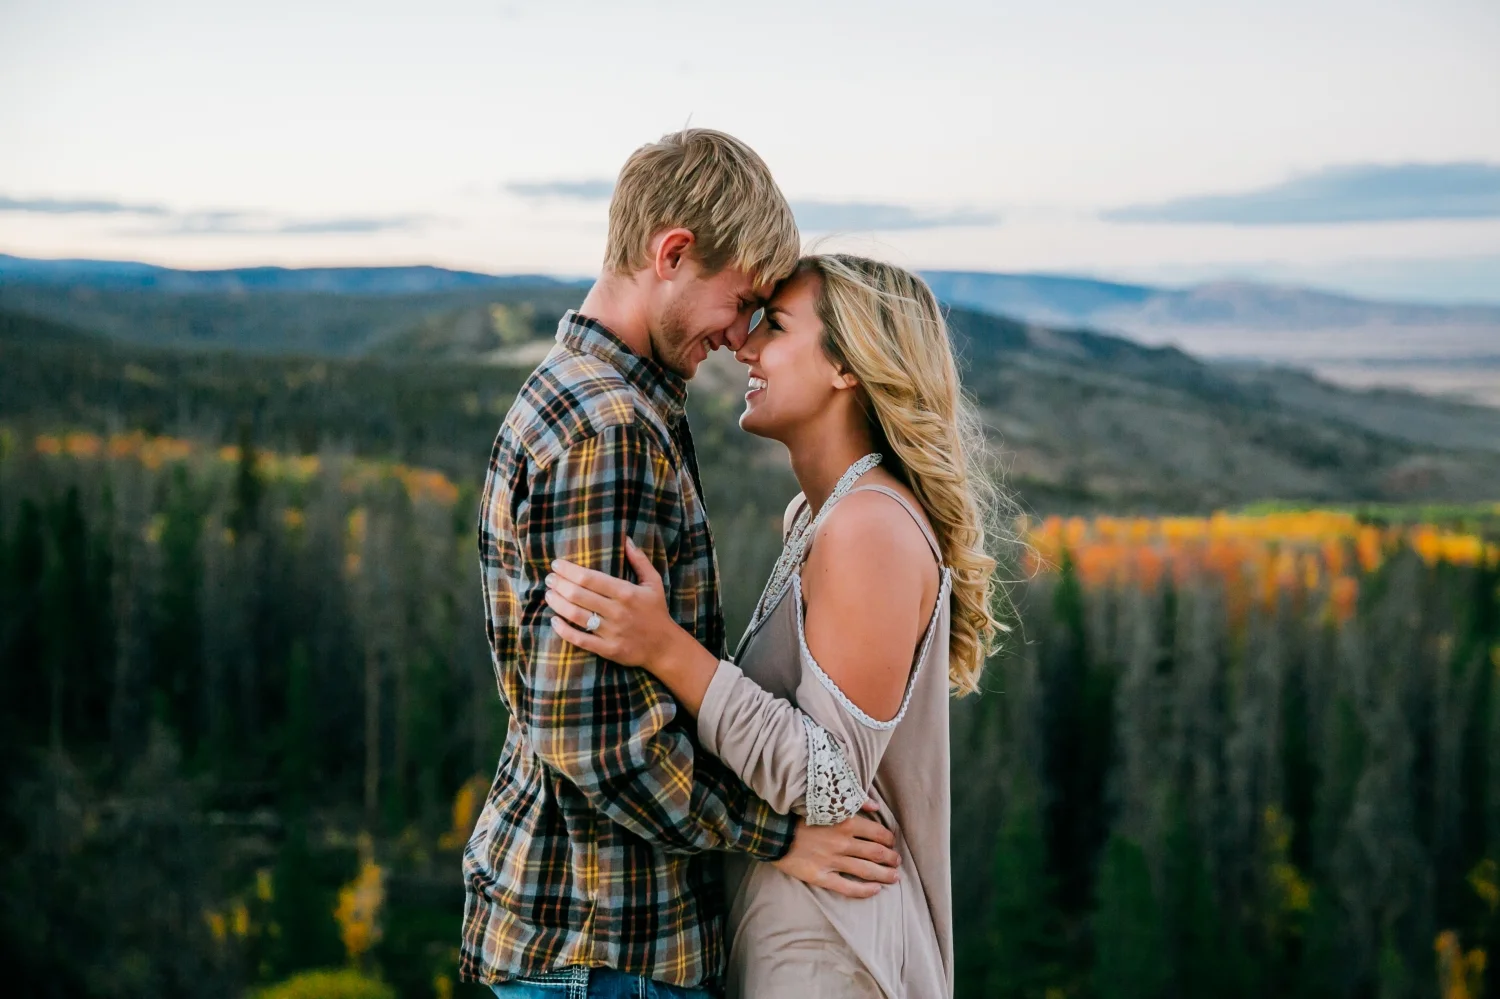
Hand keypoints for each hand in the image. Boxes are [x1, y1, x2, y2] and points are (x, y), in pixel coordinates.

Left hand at [546, 538, 683, 669]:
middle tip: (549, 579)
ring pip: (576, 615)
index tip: (557, 564)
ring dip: (557, 603)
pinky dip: (563, 630)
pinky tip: (554, 620)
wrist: (664, 647)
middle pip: (578, 594)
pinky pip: (580, 640)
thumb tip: (626, 539)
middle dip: (559, 584)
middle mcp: (617, 611)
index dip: (569, 570)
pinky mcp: (608, 649)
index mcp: (626, 592)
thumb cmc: (656, 611)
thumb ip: (639, 560)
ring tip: (548, 594)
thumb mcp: (653, 583)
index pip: (590, 578)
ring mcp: (611, 632)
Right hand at [772, 805, 899, 898]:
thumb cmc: (798, 814)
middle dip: (890, 858)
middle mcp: (843, 843)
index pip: (877, 833)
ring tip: (894, 877)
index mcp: (846, 822)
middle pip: (876, 853)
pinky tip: (875, 890)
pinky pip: (847, 887)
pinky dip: (864, 890)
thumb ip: (854, 803)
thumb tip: (875, 805)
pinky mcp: (821, 876)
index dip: (889, 839)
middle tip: (896, 861)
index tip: (892, 842)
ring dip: (884, 875)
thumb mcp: (827, 802)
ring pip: (866, 871)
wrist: (772, 830)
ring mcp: (833, 861)